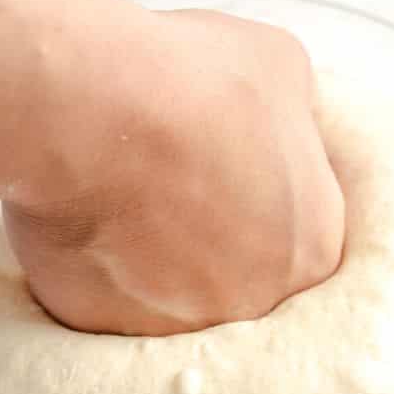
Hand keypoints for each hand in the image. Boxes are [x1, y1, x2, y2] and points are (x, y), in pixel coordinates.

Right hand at [1, 8, 344, 335]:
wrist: (89, 113)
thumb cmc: (187, 83)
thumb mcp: (278, 66)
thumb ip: (289, 115)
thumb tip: (271, 123)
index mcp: (312, 246)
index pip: (298, 241)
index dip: (255, 203)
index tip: (219, 177)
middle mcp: (253, 301)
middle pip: (235, 279)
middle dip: (205, 242)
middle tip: (167, 189)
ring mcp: (174, 325)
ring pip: (165, 299)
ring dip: (147, 263)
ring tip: (117, 200)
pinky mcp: (101, 327)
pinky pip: (102, 302)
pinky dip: (92, 268)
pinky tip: (81, 219)